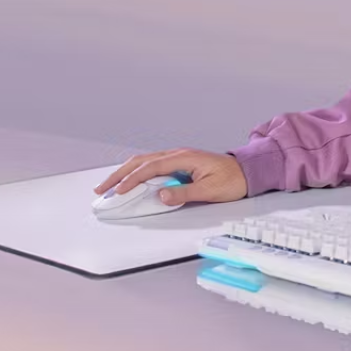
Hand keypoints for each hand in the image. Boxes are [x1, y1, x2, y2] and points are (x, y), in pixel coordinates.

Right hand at [93, 148, 247, 206]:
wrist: (247, 171)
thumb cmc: (232, 179)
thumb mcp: (210, 190)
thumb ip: (185, 193)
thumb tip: (162, 195)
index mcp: (184, 158)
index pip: (150, 168)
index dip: (132, 180)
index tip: (119, 192)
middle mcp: (178, 154)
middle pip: (141, 162)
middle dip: (119, 175)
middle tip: (102, 188)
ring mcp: (178, 157)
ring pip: (144, 162)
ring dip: (125, 173)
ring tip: (110, 186)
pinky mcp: (179, 163)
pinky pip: (152, 165)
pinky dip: (137, 172)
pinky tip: (130, 181)